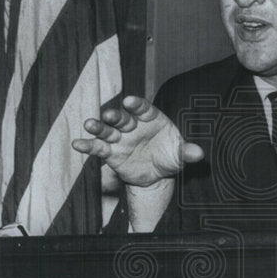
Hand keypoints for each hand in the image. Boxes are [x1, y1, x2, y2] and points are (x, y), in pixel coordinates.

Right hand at [72, 96, 203, 186]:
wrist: (157, 175)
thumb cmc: (170, 157)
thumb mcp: (180, 156)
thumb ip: (187, 152)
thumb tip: (199, 153)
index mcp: (151, 118)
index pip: (143, 108)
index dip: (136, 105)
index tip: (130, 102)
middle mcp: (133, 125)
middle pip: (122, 118)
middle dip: (115, 115)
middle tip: (109, 114)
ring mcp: (120, 138)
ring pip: (107, 130)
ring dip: (98, 127)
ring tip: (90, 124)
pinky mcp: (110, 153)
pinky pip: (98, 148)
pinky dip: (88, 145)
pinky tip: (77, 143)